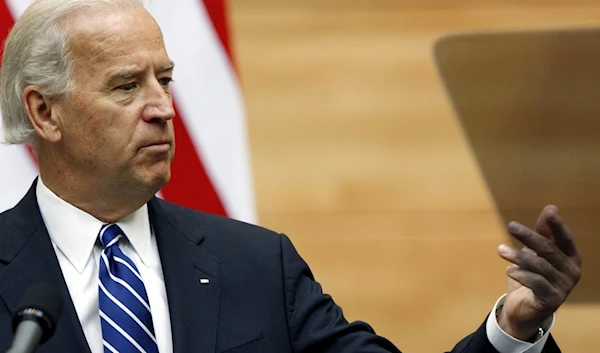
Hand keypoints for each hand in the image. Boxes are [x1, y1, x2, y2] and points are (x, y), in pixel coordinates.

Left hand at [496, 205, 581, 340]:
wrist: (525, 309)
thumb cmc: (532, 276)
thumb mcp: (536, 253)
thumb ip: (543, 233)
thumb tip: (551, 208)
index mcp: (570, 257)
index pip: (565, 238)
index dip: (557, 225)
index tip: (549, 211)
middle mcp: (572, 271)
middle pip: (549, 250)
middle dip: (529, 236)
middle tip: (511, 226)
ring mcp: (564, 287)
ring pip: (540, 266)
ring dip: (517, 256)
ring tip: (500, 250)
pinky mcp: (552, 300)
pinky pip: (536, 283)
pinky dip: (521, 274)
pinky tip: (509, 270)